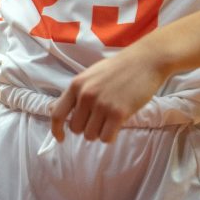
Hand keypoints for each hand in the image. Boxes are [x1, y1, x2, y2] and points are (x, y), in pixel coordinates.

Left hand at [49, 43, 169, 144]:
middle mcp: (86, 95)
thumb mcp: (91, 75)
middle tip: (99, 119)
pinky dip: (111, 136)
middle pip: (76, 128)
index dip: (56, 130)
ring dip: (100, 132)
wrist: (145, 61)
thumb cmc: (119, 69)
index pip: (57, 114)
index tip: (61, 138)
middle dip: (86, 128)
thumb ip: (75, 93)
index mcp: (77, 85)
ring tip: (110, 120)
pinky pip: (106, 138)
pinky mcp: (118, 113)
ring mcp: (102, 104)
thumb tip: (54, 109)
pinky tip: (117, 125)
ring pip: (91, 135)